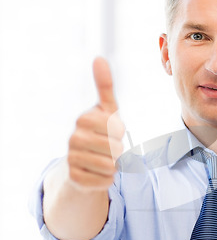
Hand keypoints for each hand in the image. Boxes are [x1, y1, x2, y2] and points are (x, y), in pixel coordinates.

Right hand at [67, 57, 124, 190]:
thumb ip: (104, 86)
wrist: (83, 163)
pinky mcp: (75, 178)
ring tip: (103, 160)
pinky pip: (105, 181)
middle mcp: (74, 137)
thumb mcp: (106, 110)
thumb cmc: (100, 133)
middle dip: (118, 151)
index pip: (118, 128)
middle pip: (116, 148)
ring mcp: (72, 158)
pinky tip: (97, 173)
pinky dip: (107, 180)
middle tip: (108, 149)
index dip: (121, 132)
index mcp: (84, 119)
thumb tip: (99, 58)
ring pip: (111, 166)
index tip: (111, 131)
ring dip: (114, 166)